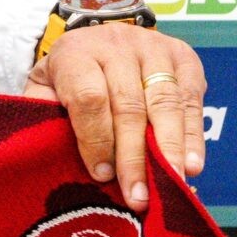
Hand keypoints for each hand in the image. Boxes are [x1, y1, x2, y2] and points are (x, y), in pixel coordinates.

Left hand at [22, 24, 206, 214]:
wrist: (95, 40)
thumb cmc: (67, 79)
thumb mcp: (43, 92)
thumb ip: (45, 119)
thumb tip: (54, 161)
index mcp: (74, 53)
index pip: (89, 99)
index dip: (96, 140)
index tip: (101, 175)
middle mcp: (116, 44)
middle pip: (129, 105)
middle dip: (134, 156)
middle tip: (137, 196)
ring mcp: (153, 48)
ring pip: (165, 102)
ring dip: (170, 149)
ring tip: (171, 183)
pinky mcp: (183, 57)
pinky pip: (192, 100)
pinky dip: (193, 136)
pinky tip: (192, 165)